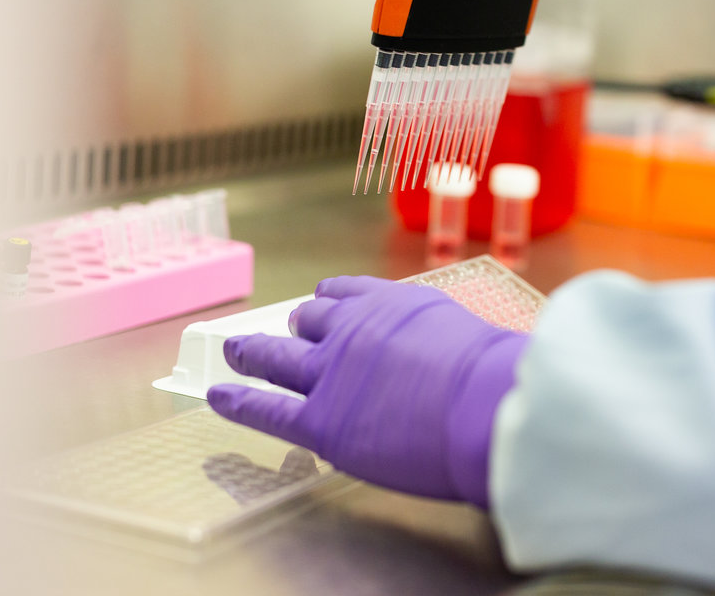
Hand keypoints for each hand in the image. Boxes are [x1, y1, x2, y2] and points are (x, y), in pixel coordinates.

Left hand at [207, 276, 527, 507]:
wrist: (488, 406)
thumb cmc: (497, 377)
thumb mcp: (470, 334)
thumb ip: (441, 340)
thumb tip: (448, 361)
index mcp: (393, 304)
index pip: (348, 294)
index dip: (332, 303)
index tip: (325, 305)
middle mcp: (354, 329)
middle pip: (310, 321)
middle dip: (297, 326)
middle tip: (287, 331)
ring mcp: (331, 374)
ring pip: (277, 357)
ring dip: (253, 352)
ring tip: (237, 353)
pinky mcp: (321, 421)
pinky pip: (266, 408)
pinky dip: (236, 401)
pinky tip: (217, 397)